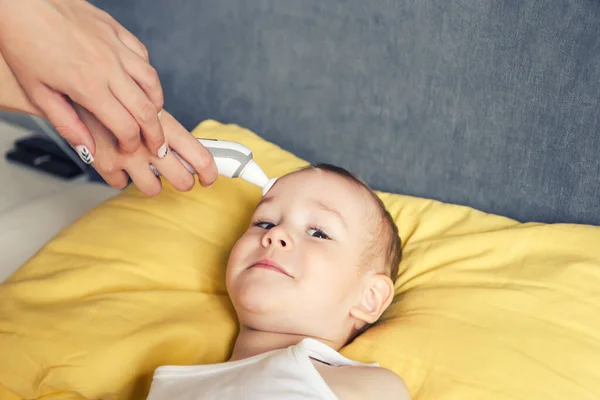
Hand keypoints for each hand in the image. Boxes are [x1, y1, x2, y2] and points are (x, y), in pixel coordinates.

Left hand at [0, 0, 166, 158]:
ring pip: (152, 83)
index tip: (129, 149)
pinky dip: (147, 75)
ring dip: (157, 105)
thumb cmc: (23, 42)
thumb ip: (67, 124)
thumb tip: (88, 151)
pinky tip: (140, 83)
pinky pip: (143, 57)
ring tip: (154, 117)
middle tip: (158, 146)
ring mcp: (116, 47)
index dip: (132, 144)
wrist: (23, 2)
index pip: (126, 126)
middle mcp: (108, 67)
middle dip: (156, 134)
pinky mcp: (117, 31)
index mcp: (87, 86)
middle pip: (147, 110)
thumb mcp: (37, 91)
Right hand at [73, 104, 217, 195]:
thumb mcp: (145, 98)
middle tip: (179, 176)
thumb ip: (166, 122)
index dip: (209, 171)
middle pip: (182, 180)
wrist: (74, 82)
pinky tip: (118, 160)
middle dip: (184, 182)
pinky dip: (120, 175)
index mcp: (165, 125)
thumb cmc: (113, 90)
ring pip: (152, 189)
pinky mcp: (104, 164)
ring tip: (144, 167)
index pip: (198, 154)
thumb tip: (188, 143)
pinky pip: (120, 184)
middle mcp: (149, 144)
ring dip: (151, 181)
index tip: (210, 179)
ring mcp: (127, 156)